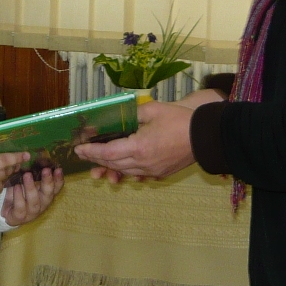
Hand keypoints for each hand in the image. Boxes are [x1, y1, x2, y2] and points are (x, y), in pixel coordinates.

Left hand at [0, 165, 62, 225]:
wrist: (8, 212)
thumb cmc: (20, 193)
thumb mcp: (26, 182)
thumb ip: (32, 173)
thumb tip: (32, 156)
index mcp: (46, 195)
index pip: (56, 188)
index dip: (59, 180)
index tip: (58, 169)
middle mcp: (42, 204)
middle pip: (48, 195)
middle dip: (48, 182)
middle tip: (46, 170)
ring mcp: (31, 213)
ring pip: (34, 202)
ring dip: (31, 188)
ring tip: (27, 175)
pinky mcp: (19, 217)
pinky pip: (20, 207)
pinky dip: (19, 196)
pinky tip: (16, 187)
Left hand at [76, 99, 198, 182]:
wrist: (206, 136)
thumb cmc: (179, 120)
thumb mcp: (152, 110)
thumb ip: (131, 114)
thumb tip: (116, 117)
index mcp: (139, 147)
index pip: (108, 152)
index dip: (91, 151)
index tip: (79, 149)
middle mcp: (143, 163)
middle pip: (113, 164)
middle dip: (96, 159)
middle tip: (84, 154)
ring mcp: (152, 171)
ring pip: (124, 171)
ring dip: (110, 167)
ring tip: (98, 163)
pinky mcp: (161, 173)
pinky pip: (138, 174)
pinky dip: (126, 170)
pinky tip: (121, 166)